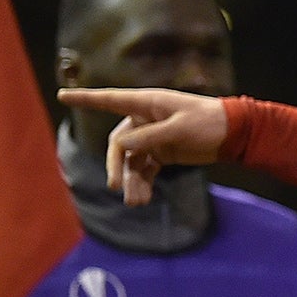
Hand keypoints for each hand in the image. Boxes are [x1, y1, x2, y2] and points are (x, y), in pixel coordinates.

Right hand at [54, 87, 230, 206]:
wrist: (234, 134)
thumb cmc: (209, 122)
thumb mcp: (181, 128)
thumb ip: (151, 136)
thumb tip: (122, 145)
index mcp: (147, 104)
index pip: (110, 100)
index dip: (85, 99)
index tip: (62, 95)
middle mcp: (145, 119)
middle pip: (119, 144)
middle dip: (116, 165)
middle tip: (114, 186)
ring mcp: (152, 138)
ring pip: (131, 161)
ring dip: (131, 180)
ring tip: (136, 201)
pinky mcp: (162, 153)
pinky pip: (144, 169)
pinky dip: (142, 182)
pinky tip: (141, 198)